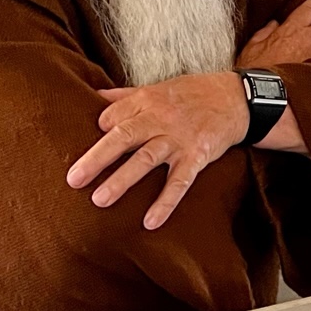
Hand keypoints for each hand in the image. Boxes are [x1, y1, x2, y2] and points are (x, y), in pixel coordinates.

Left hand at [67, 71, 247, 230]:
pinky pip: (180, 181)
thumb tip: (94, 98)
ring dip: (122, 180)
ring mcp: (179, 139)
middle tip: (73, 179)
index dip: (98, 130)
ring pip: (146, 160)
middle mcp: (160, 119)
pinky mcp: (198, 156)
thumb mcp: (159, 88)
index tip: (85, 144)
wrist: (237, 98)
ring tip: (99, 201)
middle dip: (97, 158)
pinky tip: (150, 222)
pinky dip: (166, 202)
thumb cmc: (192, 93)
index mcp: (147, 100)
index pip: (113, 117)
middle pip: (123, 137)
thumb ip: (126, 96)